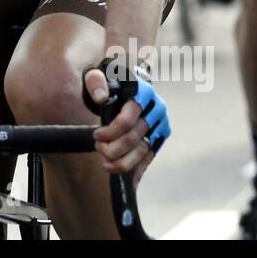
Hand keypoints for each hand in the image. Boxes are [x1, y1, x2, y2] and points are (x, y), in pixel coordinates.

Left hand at [85, 65, 169, 185]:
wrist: (126, 84)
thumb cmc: (109, 80)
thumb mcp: (98, 74)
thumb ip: (96, 82)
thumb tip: (101, 98)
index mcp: (143, 91)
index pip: (129, 119)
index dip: (111, 131)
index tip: (96, 136)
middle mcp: (156, 108)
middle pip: (135, 137)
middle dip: (114, 149)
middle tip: (98, 149)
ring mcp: (160, 124)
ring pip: (143, 150)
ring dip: (124, 163)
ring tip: (106, 165)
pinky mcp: (160, 136)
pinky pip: (150, 156)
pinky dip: (139, 170)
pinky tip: (131, 183)